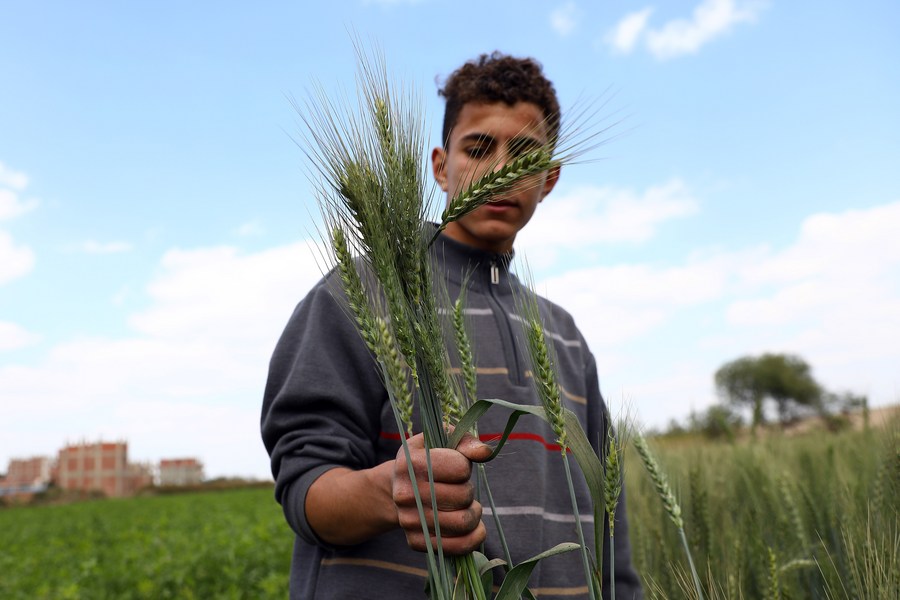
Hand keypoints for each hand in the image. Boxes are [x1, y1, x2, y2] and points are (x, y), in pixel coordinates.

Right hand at [392, 432, 491, 554]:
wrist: (394, 488)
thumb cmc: (425, 459)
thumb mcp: (438, 440)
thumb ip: (465, 441)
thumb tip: (484, 453)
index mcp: (410, 463)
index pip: (460, 468)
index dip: (465, 467)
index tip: (455, 467)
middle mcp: (406, 494)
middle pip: (463, 496)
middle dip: (469, 491)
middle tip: (462, 489)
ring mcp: (408, 520)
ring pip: (463, 523)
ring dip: (474, 514)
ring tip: (467, 507)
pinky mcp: (415, 541)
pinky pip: (456, 548)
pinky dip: (473, 538)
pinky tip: (474, 528)